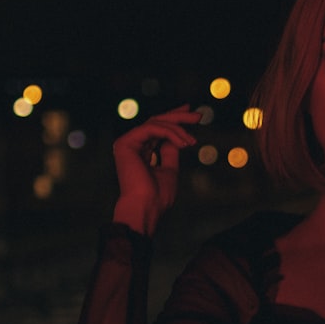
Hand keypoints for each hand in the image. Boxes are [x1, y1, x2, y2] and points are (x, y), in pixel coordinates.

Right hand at [111, 105, 200, 234]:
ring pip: (155, 123)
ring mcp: (127, 143)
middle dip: (179, 117)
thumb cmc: (157, 196)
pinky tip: (183, 143)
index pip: (158, 130)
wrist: (146, 208)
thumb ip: (170, 152)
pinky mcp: (126, 143)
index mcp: (140, 152)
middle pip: (156, 122)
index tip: (193, 116)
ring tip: (192, 140)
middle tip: (198, 115)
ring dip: (178, 128)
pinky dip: (170, 133)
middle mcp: (132, 145)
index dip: (175, 120)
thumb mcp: (169, 170)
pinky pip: (152, 128)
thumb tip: (179, 138)